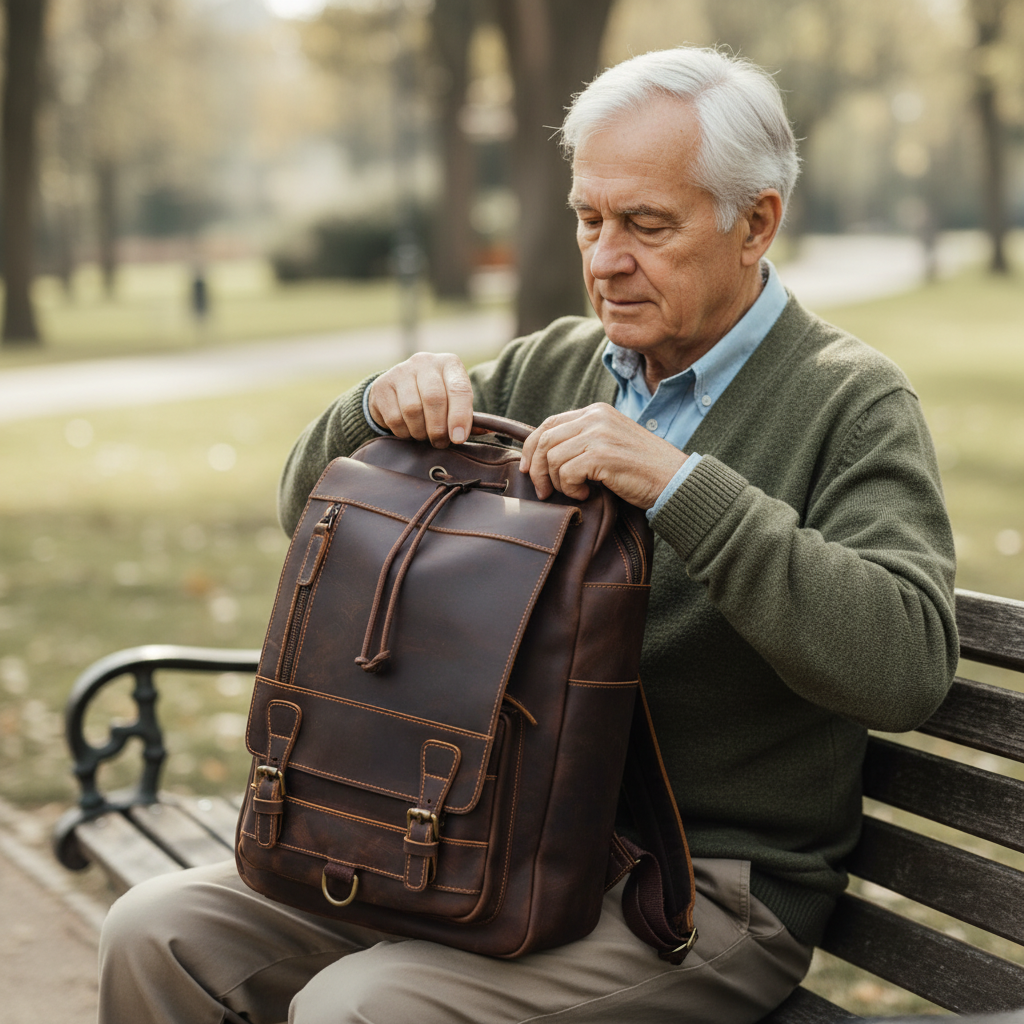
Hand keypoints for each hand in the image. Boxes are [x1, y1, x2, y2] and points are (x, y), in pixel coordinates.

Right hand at [367, 353, 474, 447]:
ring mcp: (400, 371)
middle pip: (434, 399)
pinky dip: (404, 432)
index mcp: (449, 364)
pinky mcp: (382, 385)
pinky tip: (408, 430)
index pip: (458, 389)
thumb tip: (487, 429)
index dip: (460, 416)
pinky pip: (394, 417)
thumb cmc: (436, 400)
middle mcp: (425, 361)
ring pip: (412, 409)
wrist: (399, 390)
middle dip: (439, 428)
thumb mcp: (454, 402)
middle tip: (441, 443)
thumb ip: (468, 416)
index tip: (458, 438)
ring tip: (424, 436)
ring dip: (420, 432)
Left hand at [519, 403, 688, 508]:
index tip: (528, 469)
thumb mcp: (610, 444)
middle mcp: (595, 417)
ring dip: (556, 482)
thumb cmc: (643, 470)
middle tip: (543, 491)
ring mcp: (599, 434)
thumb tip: (544, 456)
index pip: (549, 423)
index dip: (531, 447)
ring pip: (551, 457)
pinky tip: (587, 494)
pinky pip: (565, 473)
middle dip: (536, 468)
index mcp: (596, 411)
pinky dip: (571, 488)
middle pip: (544, 439)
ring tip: (576, 491)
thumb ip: (583, 441)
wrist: (675, 481)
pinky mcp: (601, 454)